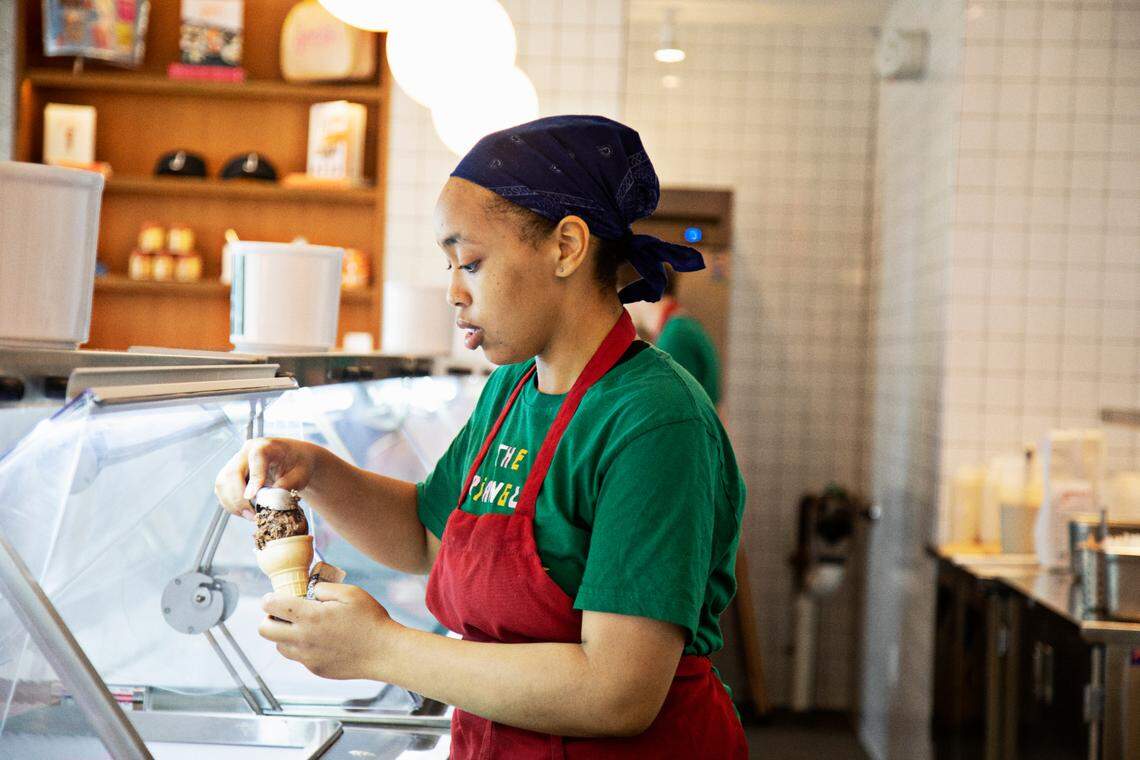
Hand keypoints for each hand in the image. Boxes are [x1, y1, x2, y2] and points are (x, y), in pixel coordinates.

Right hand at [214, 438, 321, 520]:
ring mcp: (236, 462)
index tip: (251, 497)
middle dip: (239, 499)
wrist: (295, 459)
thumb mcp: (300, 475)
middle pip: (232, 473)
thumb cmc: (299, 464)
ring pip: (222, 484)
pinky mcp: (230, 474)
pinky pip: (222, 490)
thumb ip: (286, 486)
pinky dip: (231, 503)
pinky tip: (245, 510)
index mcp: (267, 446)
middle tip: (253, 515)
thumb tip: (268, 502)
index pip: (256, 459)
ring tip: (251, 515)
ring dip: (233, 504)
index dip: (253, 478)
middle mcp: (247, 451)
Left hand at [258, 583, 399, 680]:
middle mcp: (303, 639)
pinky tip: (320, 640)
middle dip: (269, 618)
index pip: (271, 606)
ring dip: (284, 634)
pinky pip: (298, 657)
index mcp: (310, 616)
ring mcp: (308, 657)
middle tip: (284, 613)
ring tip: (304, 627)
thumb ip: (324, 588)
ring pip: (279, 645)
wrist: (384, 652)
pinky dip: (301, 647)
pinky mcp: (315, 669)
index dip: (269, 598)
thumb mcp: (350, 593)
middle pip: (264, 630)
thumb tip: (309, 591)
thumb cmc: (370, 620)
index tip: (274, 597)